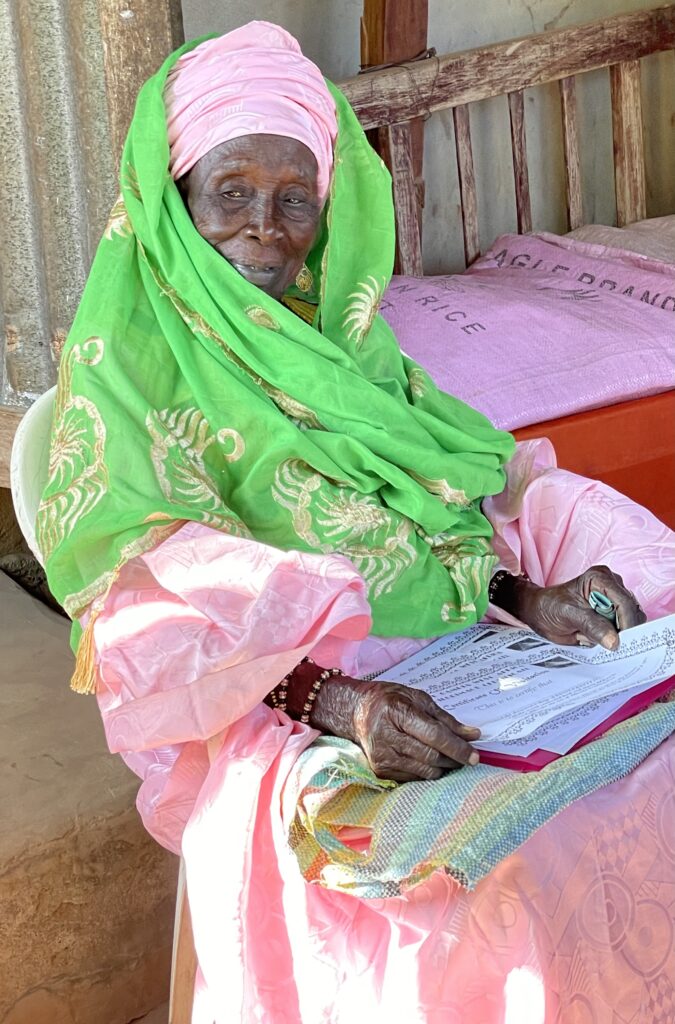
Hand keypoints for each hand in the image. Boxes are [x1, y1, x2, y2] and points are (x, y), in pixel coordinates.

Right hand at [311, 675, 479, 782]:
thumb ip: (445, 719)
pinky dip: (427, 771)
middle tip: (467, 757)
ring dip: (443, 767)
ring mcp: (381, 756)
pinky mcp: (380, 770)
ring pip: (424, 770)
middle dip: (453, 759)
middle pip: (430, 755)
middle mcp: (385, 736)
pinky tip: (430, 761)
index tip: (475, 755)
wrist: (356, 712)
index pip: (433, 735)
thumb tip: (473, 735)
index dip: (457, 747)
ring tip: (449, 758)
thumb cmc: (389, 701)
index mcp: (396, 712)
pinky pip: (413, 777)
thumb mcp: (417, 699)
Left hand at [515, 564, 645, 649]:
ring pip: (631, 622)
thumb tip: (614, 641)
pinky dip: (614, 639)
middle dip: (623, 631)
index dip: (626, 623)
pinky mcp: (614, 615)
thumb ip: (591, 625)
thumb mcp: (568, 614)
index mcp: (600, 578)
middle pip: (631, 612)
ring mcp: (614, 601)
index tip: (622, 643)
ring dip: (618, 636)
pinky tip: (598, 642)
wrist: (539, 613)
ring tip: (596, 640)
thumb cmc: (549, 607)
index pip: (623, 601)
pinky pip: (623, 630)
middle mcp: (612, 586)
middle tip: (613, 647)